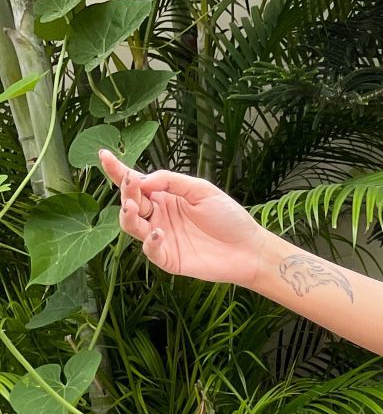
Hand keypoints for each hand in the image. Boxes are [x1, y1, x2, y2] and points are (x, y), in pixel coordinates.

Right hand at [97, 148, 269, 289]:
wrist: (248, 248)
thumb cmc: (228, 217)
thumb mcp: (201, 190)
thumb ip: (172, 181)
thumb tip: (143, 179)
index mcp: (164, 196)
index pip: (136, 182)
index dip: (118, 170)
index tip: (103, 155)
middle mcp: (158, 216)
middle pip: (130, 202)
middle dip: (126, 191)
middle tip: (130, 182)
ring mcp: (161, 237)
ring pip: (132, 226)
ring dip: (127, 215)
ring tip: (132, 207)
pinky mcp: (168, 258)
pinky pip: (150, 250)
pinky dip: (150, 241)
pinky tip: (158, 232)